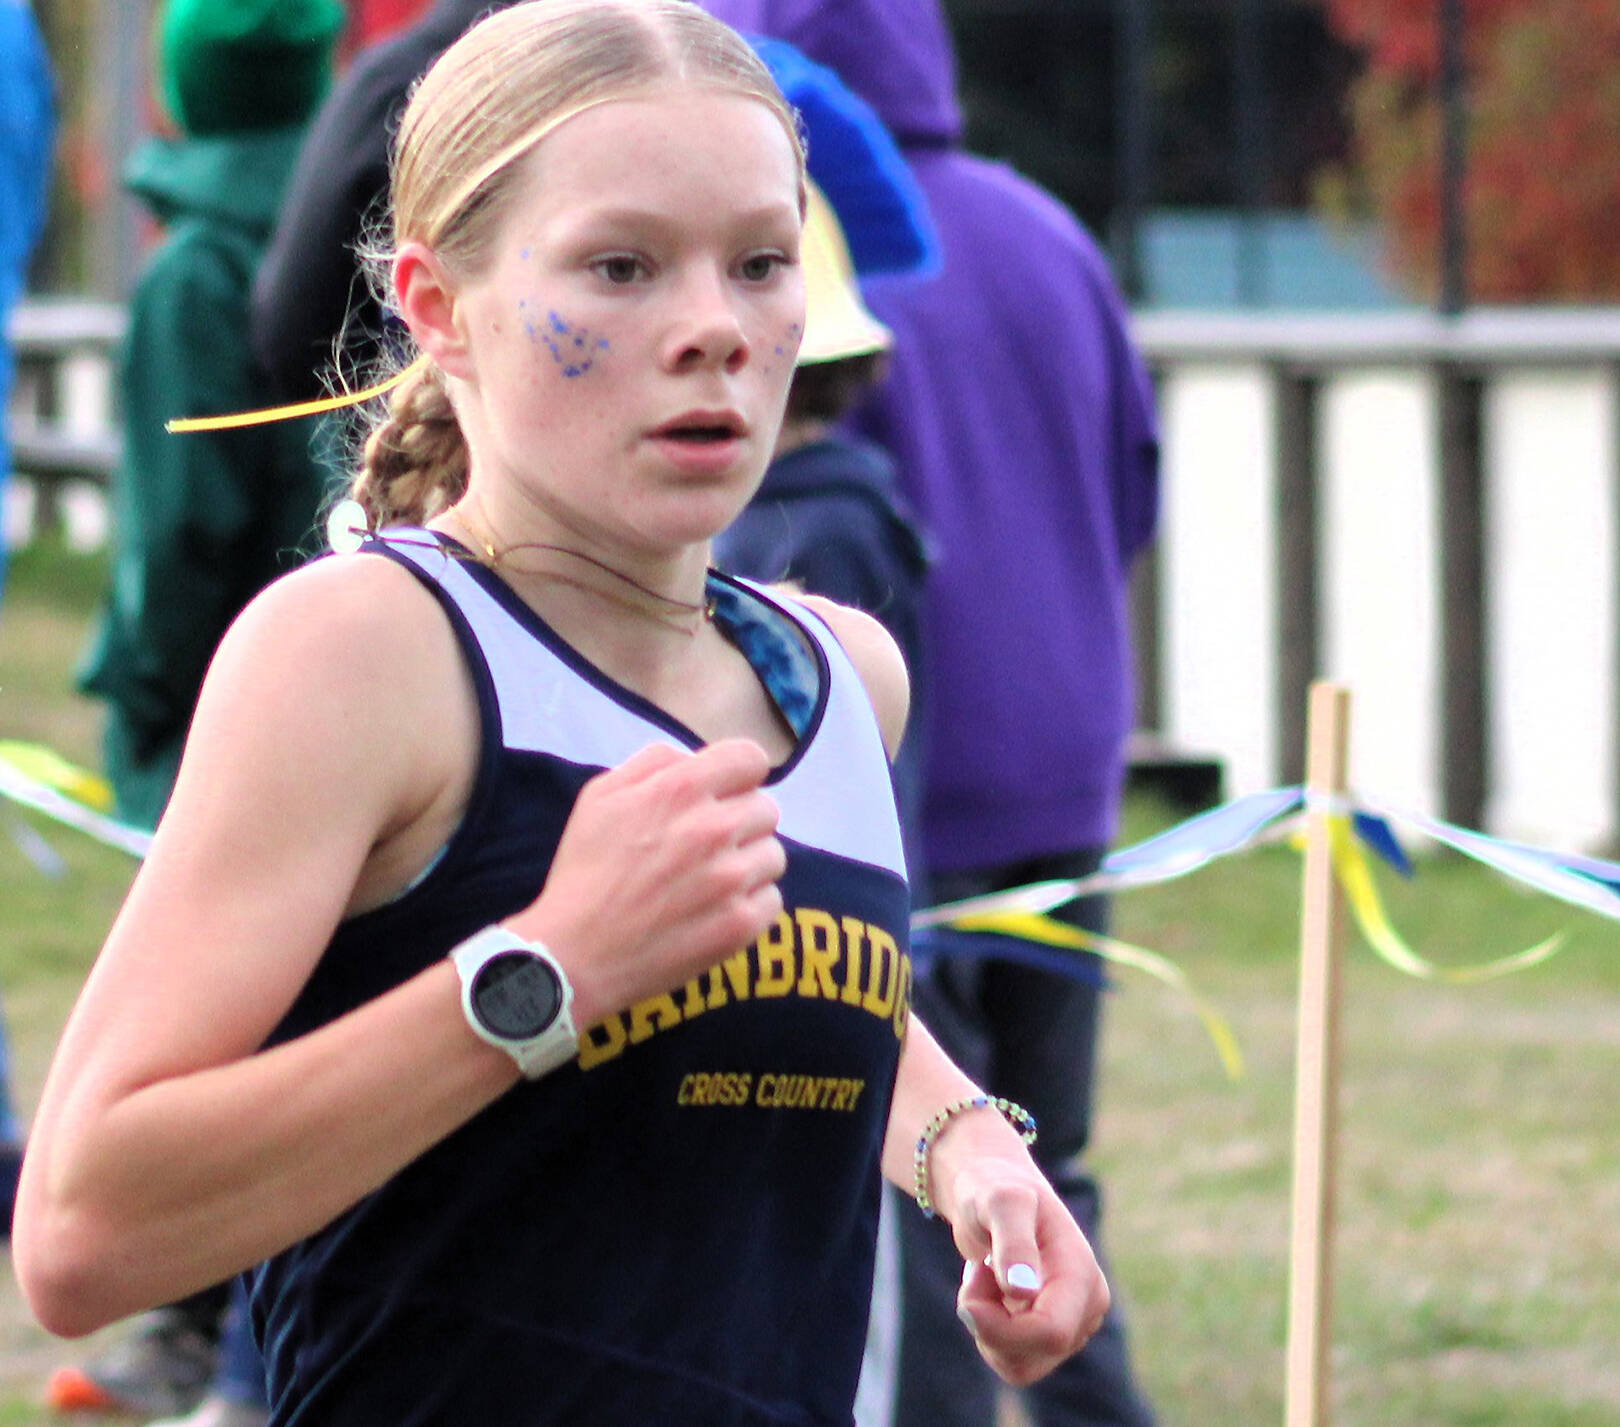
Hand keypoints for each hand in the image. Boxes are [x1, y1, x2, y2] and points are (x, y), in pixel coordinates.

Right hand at [509, 739, 785, 1014]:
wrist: (575, 955)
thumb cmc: (584, 871)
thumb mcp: (600, 796)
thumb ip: (654, 763)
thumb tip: (693, 760)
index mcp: (681, 790)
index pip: (751, 759)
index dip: (740, 775)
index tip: (726, 793)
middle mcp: (714, 828)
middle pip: (766, 808)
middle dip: (741, 821)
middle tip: (707, 846)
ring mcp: (732, 879)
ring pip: (773, 854)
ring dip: (748, 864)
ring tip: (710, 882)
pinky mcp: (741, 924)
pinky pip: (772, 899)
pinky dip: (750, 904)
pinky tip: (714, 911)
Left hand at [946, 1157, 1110, 1385]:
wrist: (990, 1189)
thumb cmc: (995, 1188)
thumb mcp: (1001, 1201)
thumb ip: (1013, 1241)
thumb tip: (1023, 1293)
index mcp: (1081, 1274)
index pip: (1051, 1333)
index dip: (1001, 1329)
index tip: (967, 1296)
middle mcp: (1085, 1306)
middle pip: (1032, 1355)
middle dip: (988, 1324)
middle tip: (978, 1272)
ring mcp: (1070, 1325)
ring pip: (1019, 1366)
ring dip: (987, 1329)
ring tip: (986, 1279)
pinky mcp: (1049, 1336)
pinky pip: (1011, 1361)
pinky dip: (990, 1333)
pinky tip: (991, 1294)